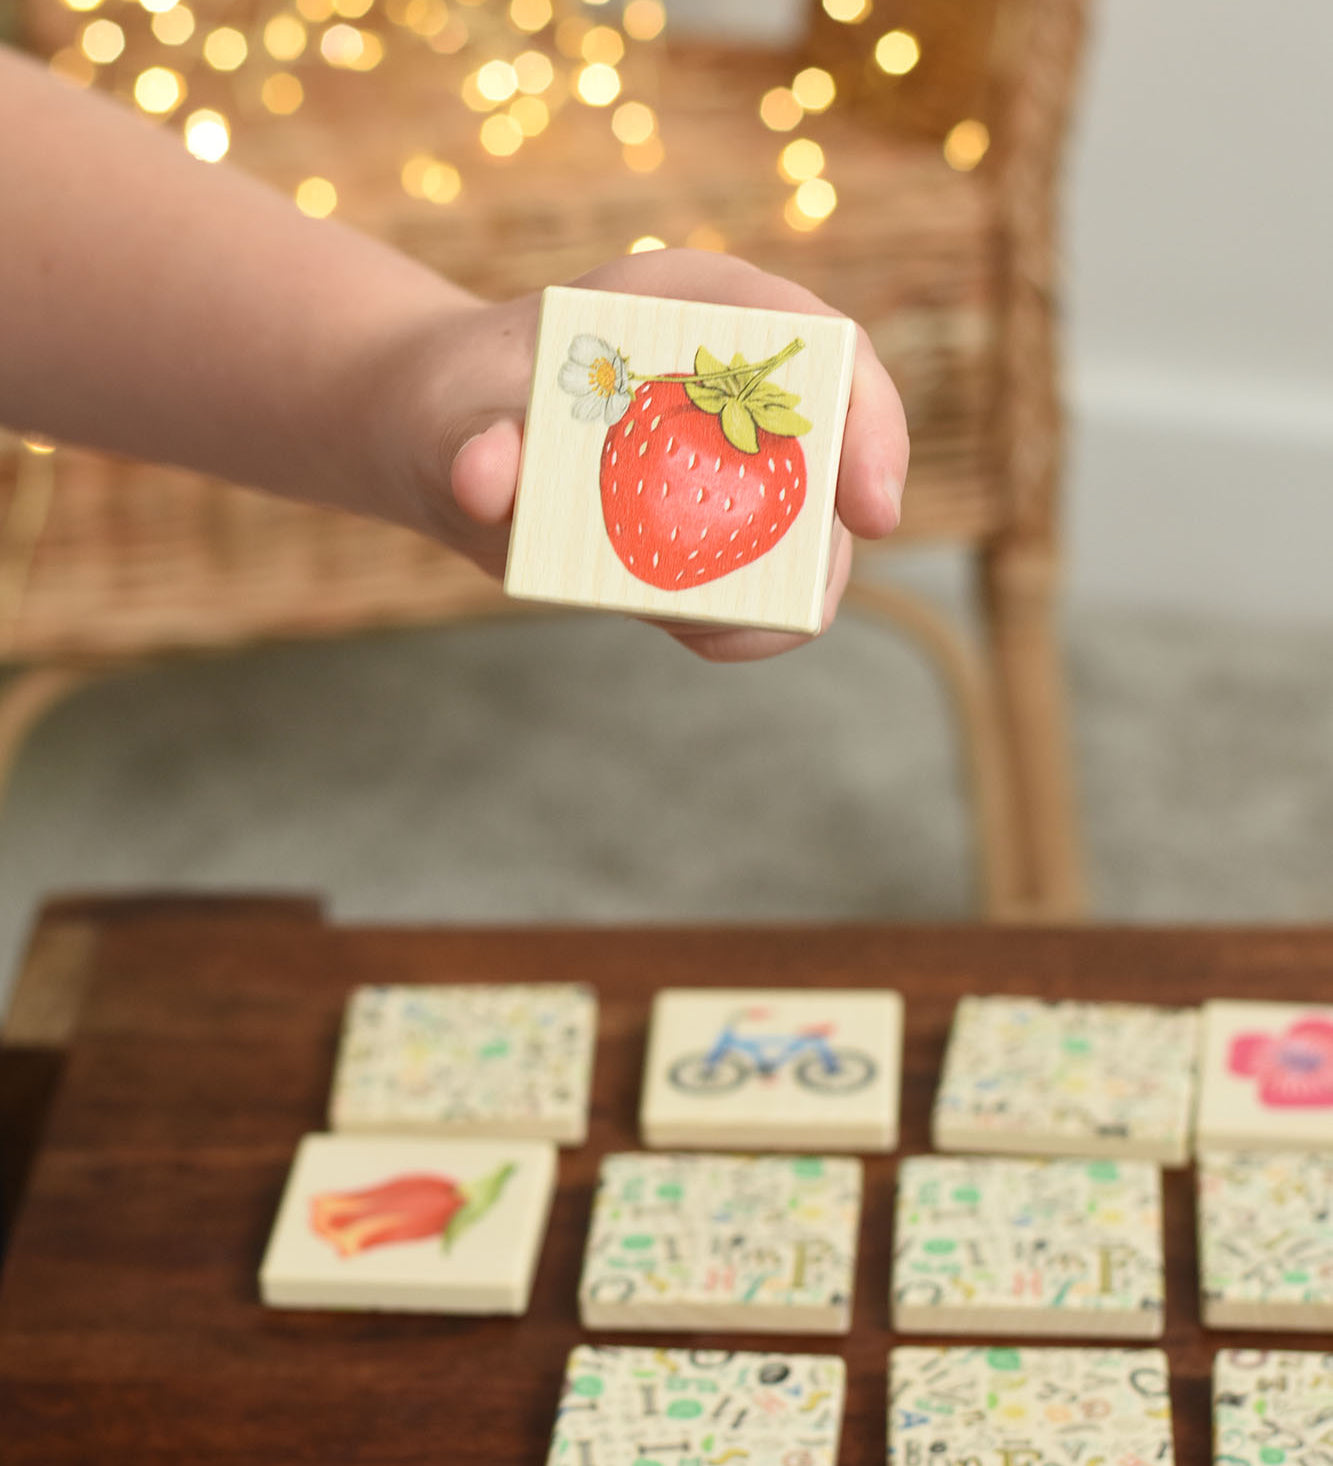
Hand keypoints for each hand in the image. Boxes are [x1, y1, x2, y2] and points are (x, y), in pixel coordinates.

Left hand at [387, 249, 908, 661]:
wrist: (439, 439)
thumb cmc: (450, 401)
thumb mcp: (446, 414)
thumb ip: (466, 441)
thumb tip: (490, 478)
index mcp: (688, 306)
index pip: (820, 342)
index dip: (869, 418)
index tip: (868, 509)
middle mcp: (723, 376)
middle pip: (833, 447)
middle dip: (830, 535)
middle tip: (787, 609)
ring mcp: (720, 450)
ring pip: (801, 525)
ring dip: (780, 590)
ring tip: (710, 629)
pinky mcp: (701, 515)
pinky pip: (750, 569)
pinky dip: (738, 610)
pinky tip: (696, 628)